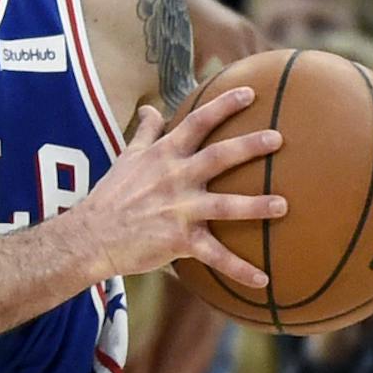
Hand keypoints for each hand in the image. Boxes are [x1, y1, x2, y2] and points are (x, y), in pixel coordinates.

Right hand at [74, 86, 285, 288]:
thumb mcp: (125, 159)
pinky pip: (215, 256)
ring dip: (255, 206)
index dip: (223, 106)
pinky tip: (263, 280)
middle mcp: (174, 179)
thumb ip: (144, 133)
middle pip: (218, 157)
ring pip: (224, 205)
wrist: (89, 237)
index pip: (196, 123)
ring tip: (283, 205)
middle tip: (278, 138)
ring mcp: (178, 210)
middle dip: (249, 146)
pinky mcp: (179, 240)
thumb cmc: (109, 197)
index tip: (250, 93)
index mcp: (163, 156)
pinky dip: (239, 269)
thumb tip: (148, 108)